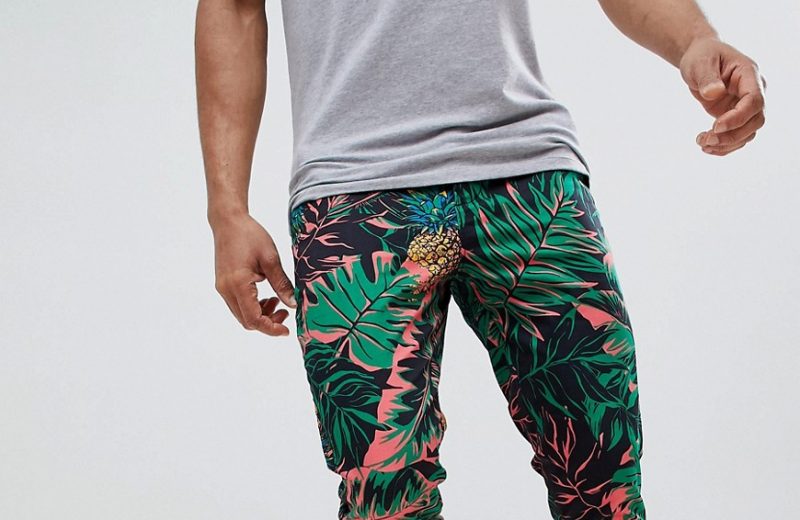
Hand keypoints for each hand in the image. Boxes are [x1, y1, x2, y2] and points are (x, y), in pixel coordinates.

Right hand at [211, 213, 295, 335]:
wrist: (229, 221)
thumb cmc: (250, 235)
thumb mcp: (271, 259)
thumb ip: (282, 284)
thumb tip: (294, 304)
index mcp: (238, 284)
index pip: (254, 319)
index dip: (271, 328)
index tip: (286, 330)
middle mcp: (226, 290)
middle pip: (247, 321)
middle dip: (268, 322)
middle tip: (285, 312)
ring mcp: (222, 288)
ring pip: (242, 315)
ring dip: (260, 314)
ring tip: (277, 301)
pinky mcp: (223, 285)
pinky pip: (238, 305)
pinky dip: (253, 306)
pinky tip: (266, 296)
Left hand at [679, 36, 766, 155]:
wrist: (700, 58)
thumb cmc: (702, 56)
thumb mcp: (700, 63)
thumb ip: (707, 78)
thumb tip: (714, 93)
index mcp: (749, 75)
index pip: (754, 101)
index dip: (738, 117)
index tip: (715, 127)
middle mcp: (753, 92)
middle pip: (755, 121)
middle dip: (732, 136)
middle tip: (705, 140)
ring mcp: (745, 105)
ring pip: (747, 133)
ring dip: (726, 144)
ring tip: (701, 143)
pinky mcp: (735, 116)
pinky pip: (737, 136)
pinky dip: (723, 146)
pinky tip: (705, 146)